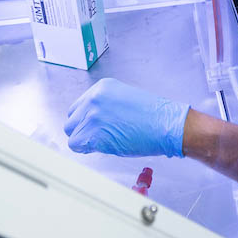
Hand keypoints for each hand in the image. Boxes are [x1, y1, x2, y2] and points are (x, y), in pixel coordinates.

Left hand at [64, 78, 188, 157]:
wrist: (166, 124)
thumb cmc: (153, 116)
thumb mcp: (124, 100)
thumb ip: (105, 106)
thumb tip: (93, 121)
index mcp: (101, 88)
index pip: (78, 107)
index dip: (85, 121)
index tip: (96, 128)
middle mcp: (93, 99)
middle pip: (72, 120)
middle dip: (82, 131)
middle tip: (100, 137)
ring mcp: (92, 115)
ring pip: (72, 133)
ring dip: (84, 141)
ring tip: (104, 142)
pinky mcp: (93, 132)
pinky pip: (76, 145)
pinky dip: (86, 149)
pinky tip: (103, 146)